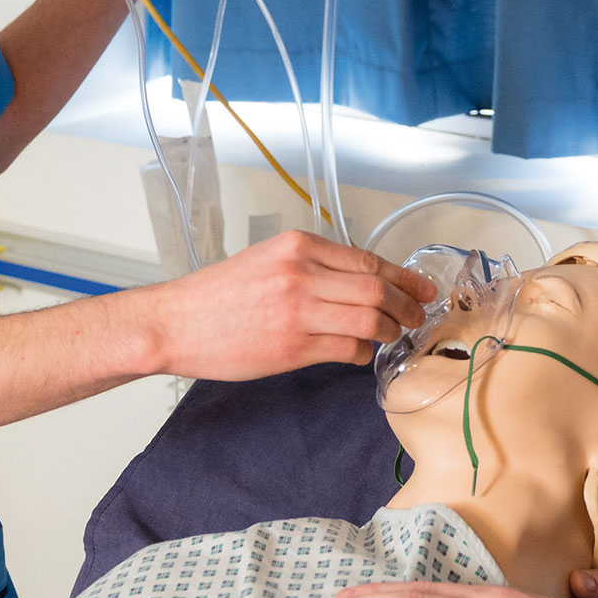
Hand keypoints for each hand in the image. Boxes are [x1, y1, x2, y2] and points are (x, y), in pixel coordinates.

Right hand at [143, 230, 436, 380]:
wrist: (175, 323)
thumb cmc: (216, 296)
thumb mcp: (267, 260)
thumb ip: (312, 265)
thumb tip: (359, 282)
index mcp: (298, 246)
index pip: (368, 260)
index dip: (404, 277)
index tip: (422, 288)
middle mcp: (301, 273)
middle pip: (377, 288)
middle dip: (407, 305)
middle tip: (417, 316)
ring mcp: (298, 310)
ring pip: (369, 319)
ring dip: (388, 330)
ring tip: (392, 335)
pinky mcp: (292, 346)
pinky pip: (346, 348)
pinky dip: (361, 352)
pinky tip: (358, 352)